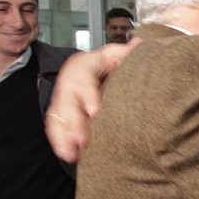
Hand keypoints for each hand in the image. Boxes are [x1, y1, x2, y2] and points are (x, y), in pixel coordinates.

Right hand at [45, 40, 139, 161]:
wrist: (92, 70)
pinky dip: (60, 143)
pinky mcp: (60, 115)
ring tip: (73, 153)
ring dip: (64, 136)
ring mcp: (62, 99)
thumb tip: (141, 43)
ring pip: (58, 117)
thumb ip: (128, 53)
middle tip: (83, 139)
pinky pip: (56, 128)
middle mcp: (68, 83)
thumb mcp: (116, 54)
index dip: (87, 94)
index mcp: (83, 65)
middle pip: (66, 102)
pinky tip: (70, 156)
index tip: (95, 111)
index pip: (82, 78)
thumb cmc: (108, 64)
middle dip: (74, 122)